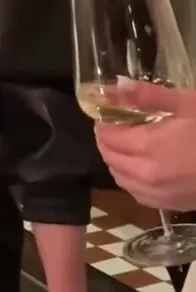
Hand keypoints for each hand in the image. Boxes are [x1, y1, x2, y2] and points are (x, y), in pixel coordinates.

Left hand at [95, 81, 195, 210]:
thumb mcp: (187, 103)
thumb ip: (147, 96)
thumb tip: (116, 86)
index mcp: (148, 147)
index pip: (108, 137)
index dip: (103, 124)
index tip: (106, 113)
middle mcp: (147, 175)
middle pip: (110, 159)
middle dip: (107, 142)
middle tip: (115, 126)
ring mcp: (159, 195)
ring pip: (121, 179)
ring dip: (117, 161)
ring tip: (127, 144)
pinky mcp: (171, 205)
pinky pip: (138, 194)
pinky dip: (131, 180)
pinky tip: (143, 167)